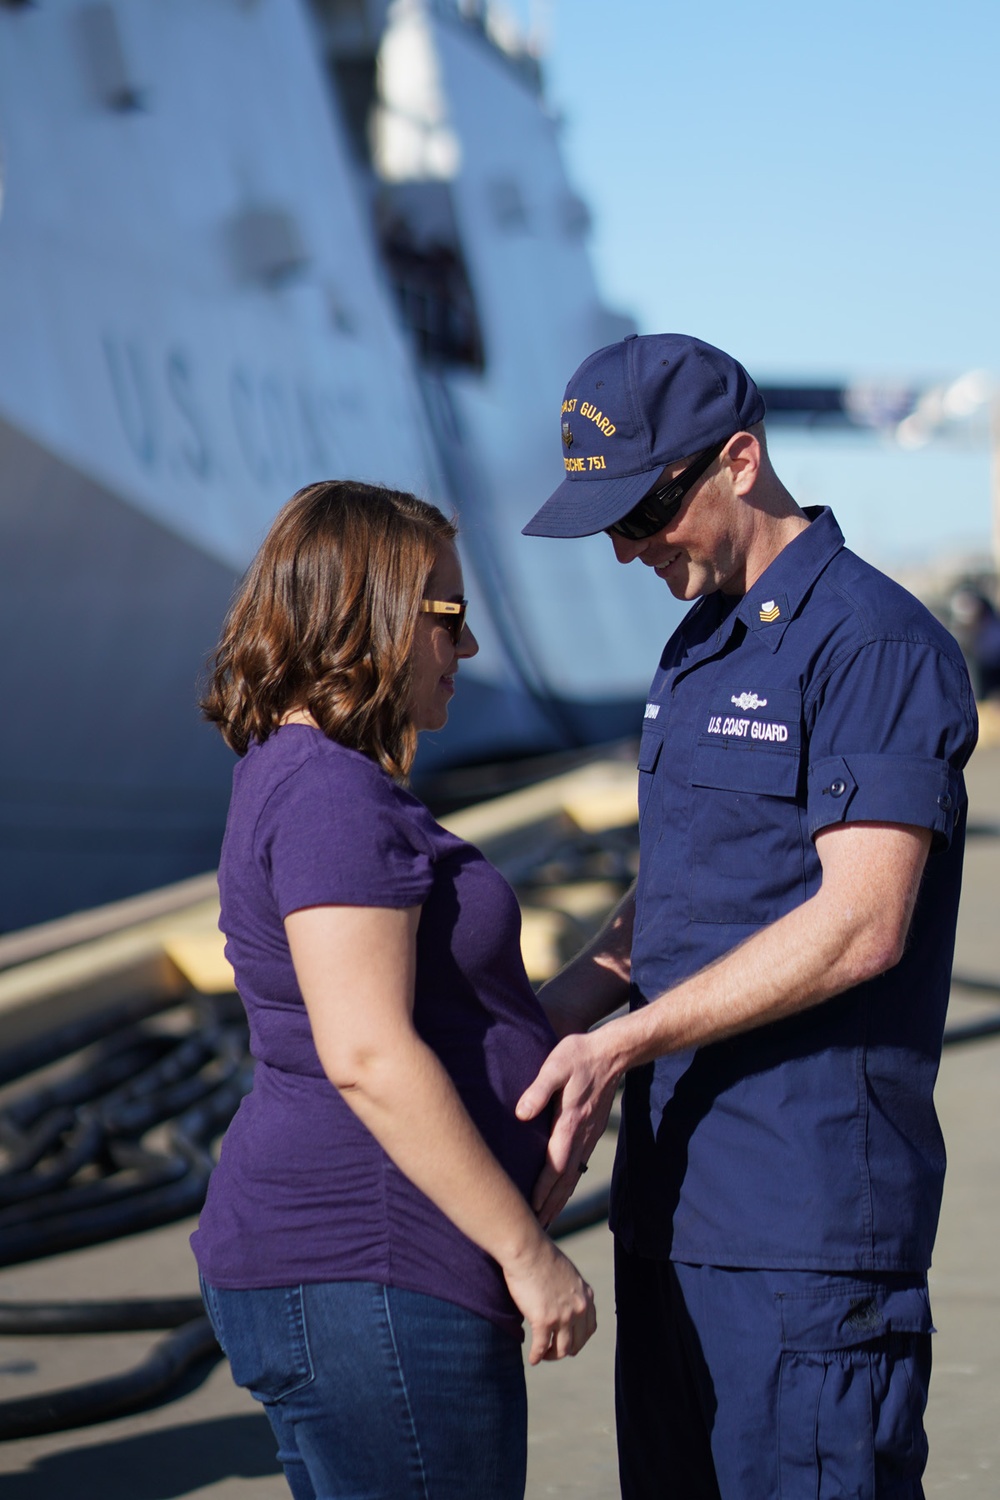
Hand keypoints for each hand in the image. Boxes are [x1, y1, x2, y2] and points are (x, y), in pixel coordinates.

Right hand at [502, 1234, 596, 1365]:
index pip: (590, 1327)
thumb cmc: (541, 1255)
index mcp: (586, 1295)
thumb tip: (561, 1300)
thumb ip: (569, 1289)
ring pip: (562, 1350)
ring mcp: (563, 1316)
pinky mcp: (544, 1321)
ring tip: (542, 1356)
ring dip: (552, 1356)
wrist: (528, 1249)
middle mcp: (579, 1308)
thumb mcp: (566, 1272)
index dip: (579, 1338)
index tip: (568, 1340)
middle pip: (578, 1342)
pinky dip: (537, 1356)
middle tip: (554, 1351)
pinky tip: (532, 1359)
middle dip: (566, 1350)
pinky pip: (541, 1347)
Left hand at [516, 1030, 620, 1228]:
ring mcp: (588, 1137)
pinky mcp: (590, 1134)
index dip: (543, 1189)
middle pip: (564, 1180)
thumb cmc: (579, 1056)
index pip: (555, 1164)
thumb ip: (539, 1089)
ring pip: (573, 1177)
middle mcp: (581, 1136)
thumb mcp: (556, 1065)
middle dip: (550, 1206)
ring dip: (559, 1201)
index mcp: (570, 1122)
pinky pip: (578, 1167)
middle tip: (534, 1232)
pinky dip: (568, 1186)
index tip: (531, 1210)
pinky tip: (560, 1194)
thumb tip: (521, 1113)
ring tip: (545, 1223)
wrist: (612, 1052)